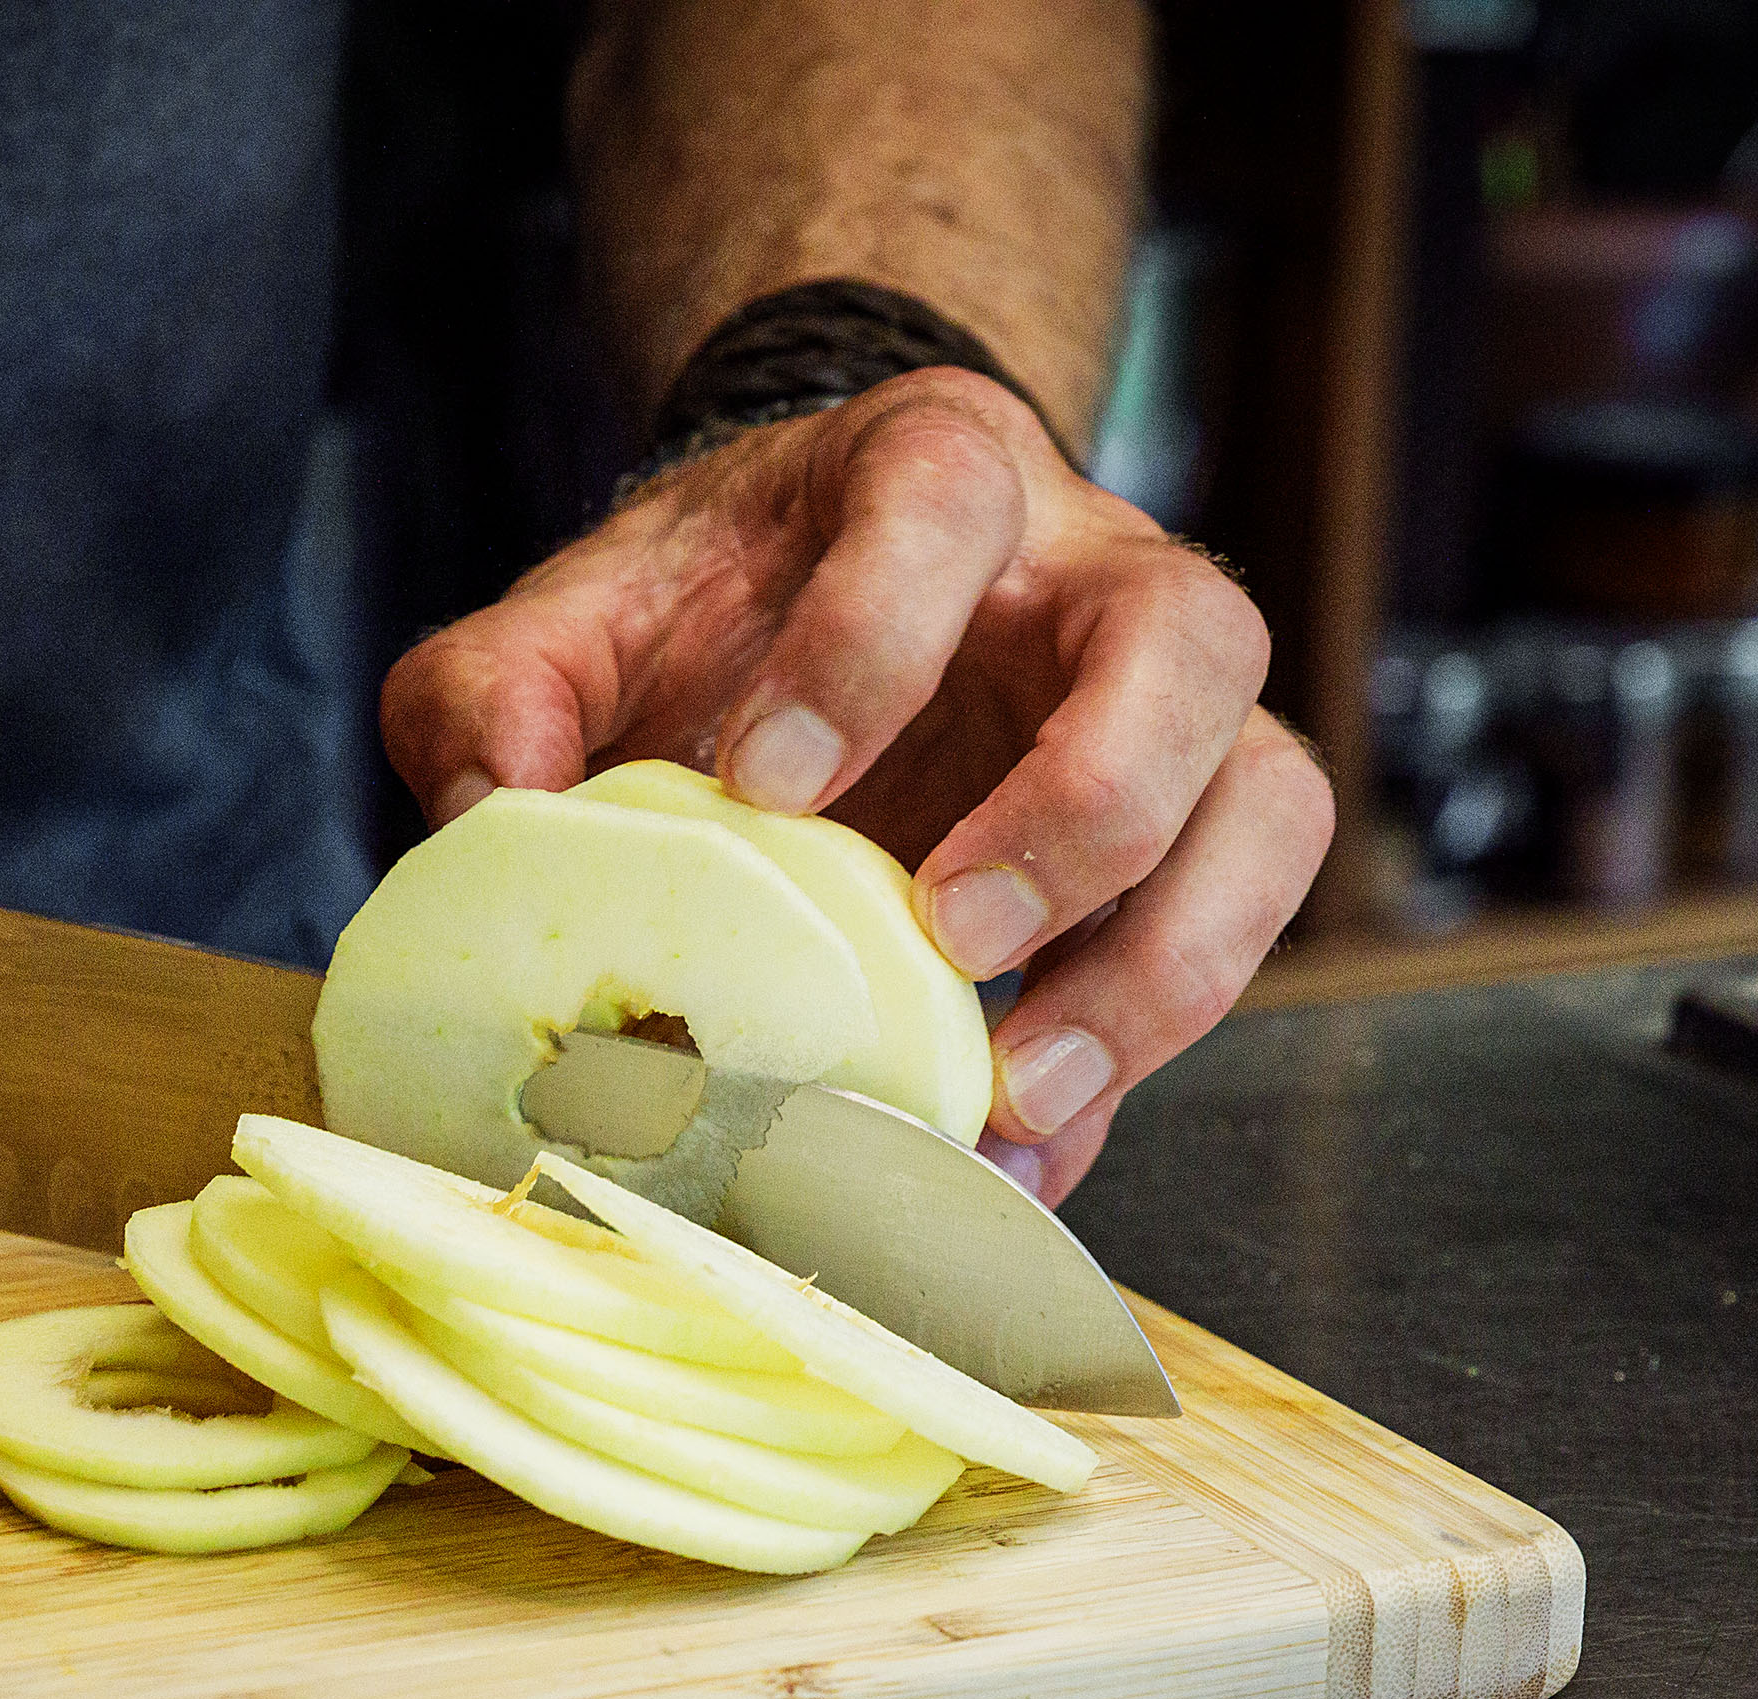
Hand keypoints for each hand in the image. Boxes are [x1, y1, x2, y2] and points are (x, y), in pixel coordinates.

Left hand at [378, 369, 1331, 1200]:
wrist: (809, 624)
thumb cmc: (709, 620)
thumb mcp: (574, 624)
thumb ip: (494, 689)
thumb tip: (489, 807)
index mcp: (934, 474)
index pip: (945, 497)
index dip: (871, 633)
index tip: (768, 781)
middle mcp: (1091, 579)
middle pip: (1189, 639)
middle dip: (1089, 801)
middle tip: (955, 939)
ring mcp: (1170, 717)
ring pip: (1268, 801)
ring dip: (1167, 956)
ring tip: (1022, 1091)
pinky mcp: (1182, 854)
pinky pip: (1225, 949)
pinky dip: (1132, 1070)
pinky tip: (1018, 1164)